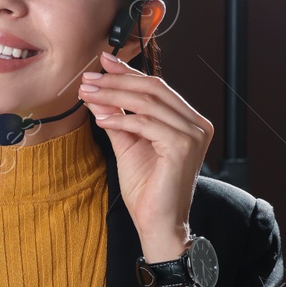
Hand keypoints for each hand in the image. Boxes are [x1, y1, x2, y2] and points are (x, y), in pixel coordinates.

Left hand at [78, 51, 215, 247]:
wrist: (158, 223)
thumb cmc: (147, 190)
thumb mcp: (128, 144)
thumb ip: (118, 117)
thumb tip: (99, 93)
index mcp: (189, 121)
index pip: (157, 87)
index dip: (129, 73)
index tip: (103, 63)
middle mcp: (197, 125)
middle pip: (153, 89)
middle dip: (117, 81)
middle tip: (88, 79)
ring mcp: (193, 135)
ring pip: (148, 102)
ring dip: (113, 95)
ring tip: (88, 95)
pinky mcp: (183, 146)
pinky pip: (146, 123)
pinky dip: (121, 118)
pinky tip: (101, 119)